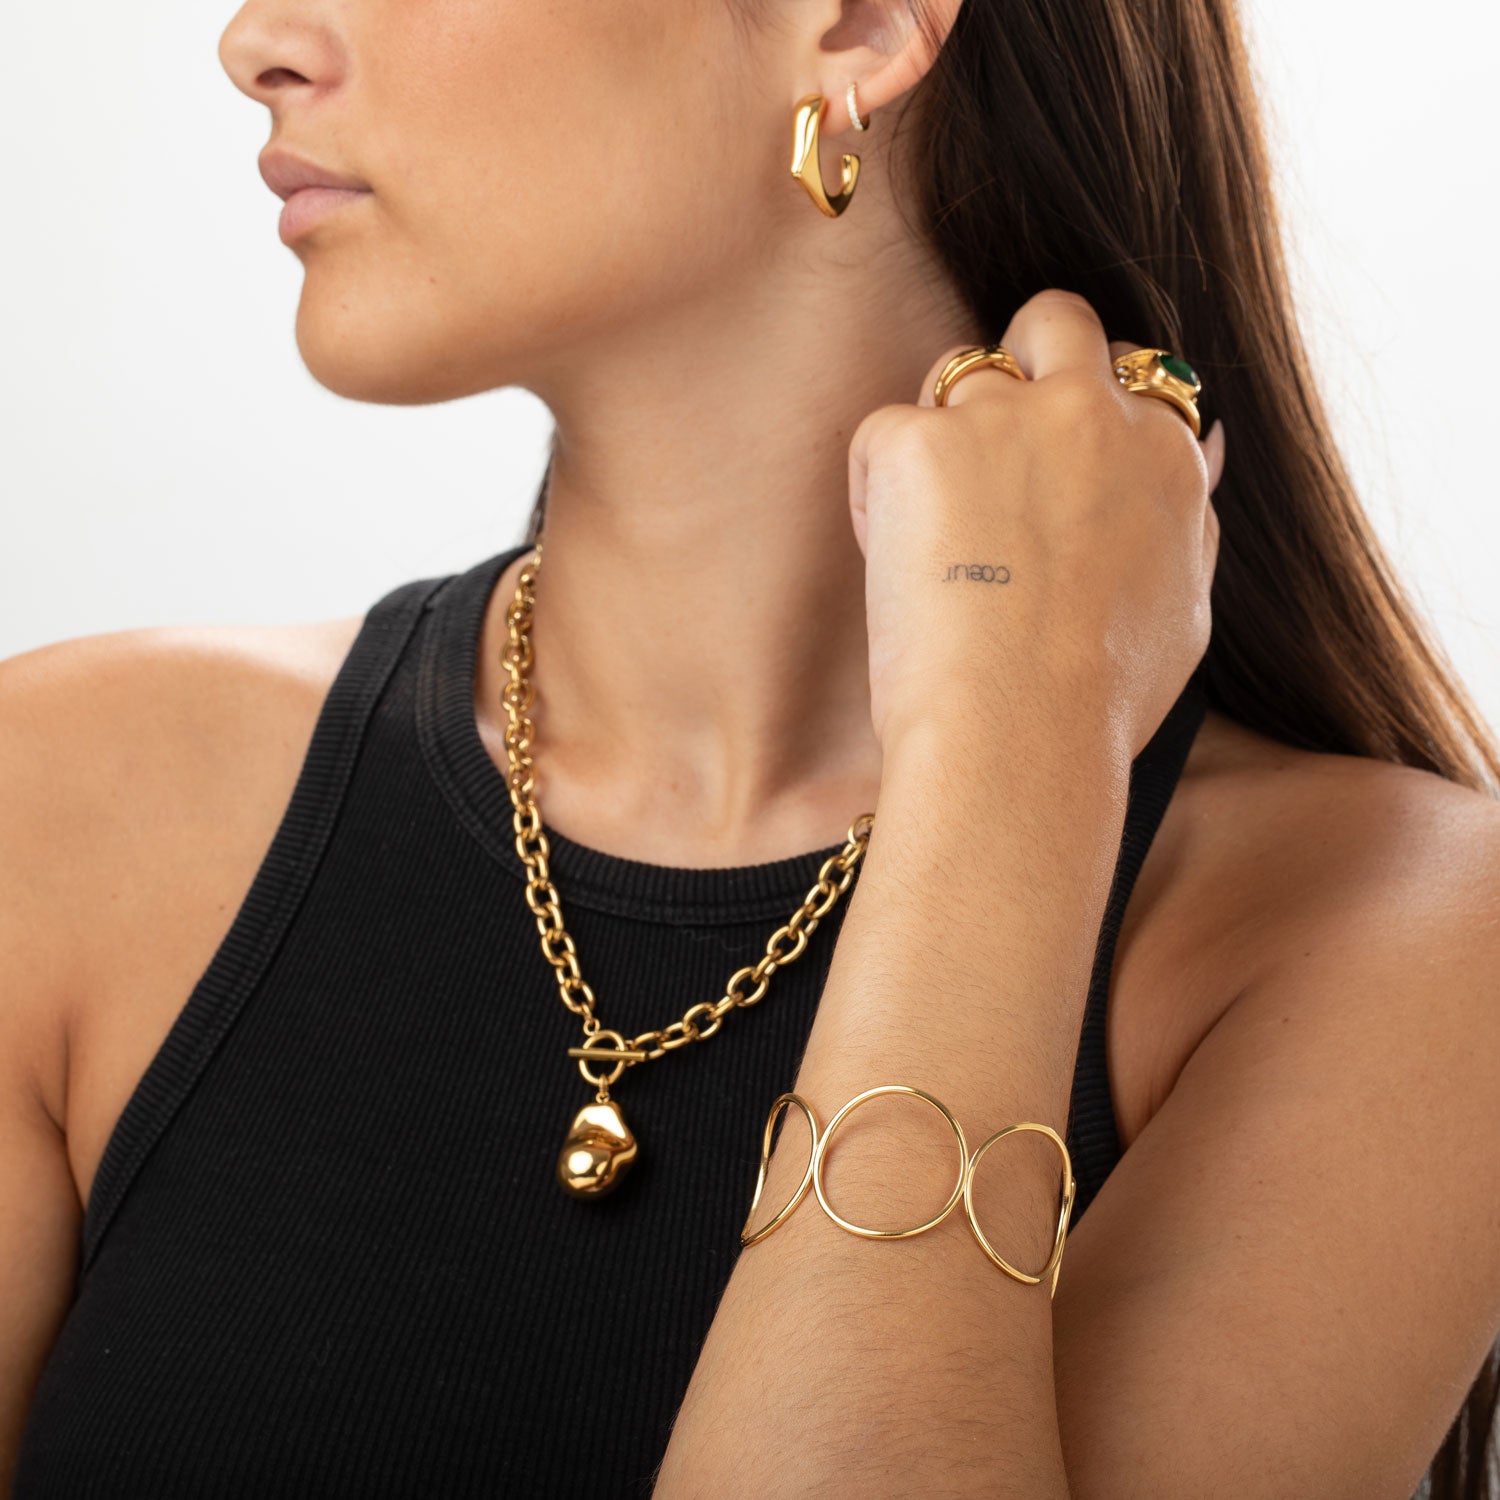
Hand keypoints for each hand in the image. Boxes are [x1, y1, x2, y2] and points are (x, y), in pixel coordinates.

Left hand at [848, 287, 1223, 765]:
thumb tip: (1202, 455)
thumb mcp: (1186, 612)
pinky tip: (891, 560)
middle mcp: (1090, 413)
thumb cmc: (1100, 701)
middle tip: (986, 442)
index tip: (1055, 466)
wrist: (1019, 731)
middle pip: (1054, 323)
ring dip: (942, 436)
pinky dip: (878, 490)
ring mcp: (1002, 418)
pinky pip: (882, 435)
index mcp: (1163, 453)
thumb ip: (1189, 520)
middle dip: (1022, 355)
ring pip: (959, 372)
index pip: (1130, 377)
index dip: (1085, 411)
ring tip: (934, 536)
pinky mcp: (919, 442)